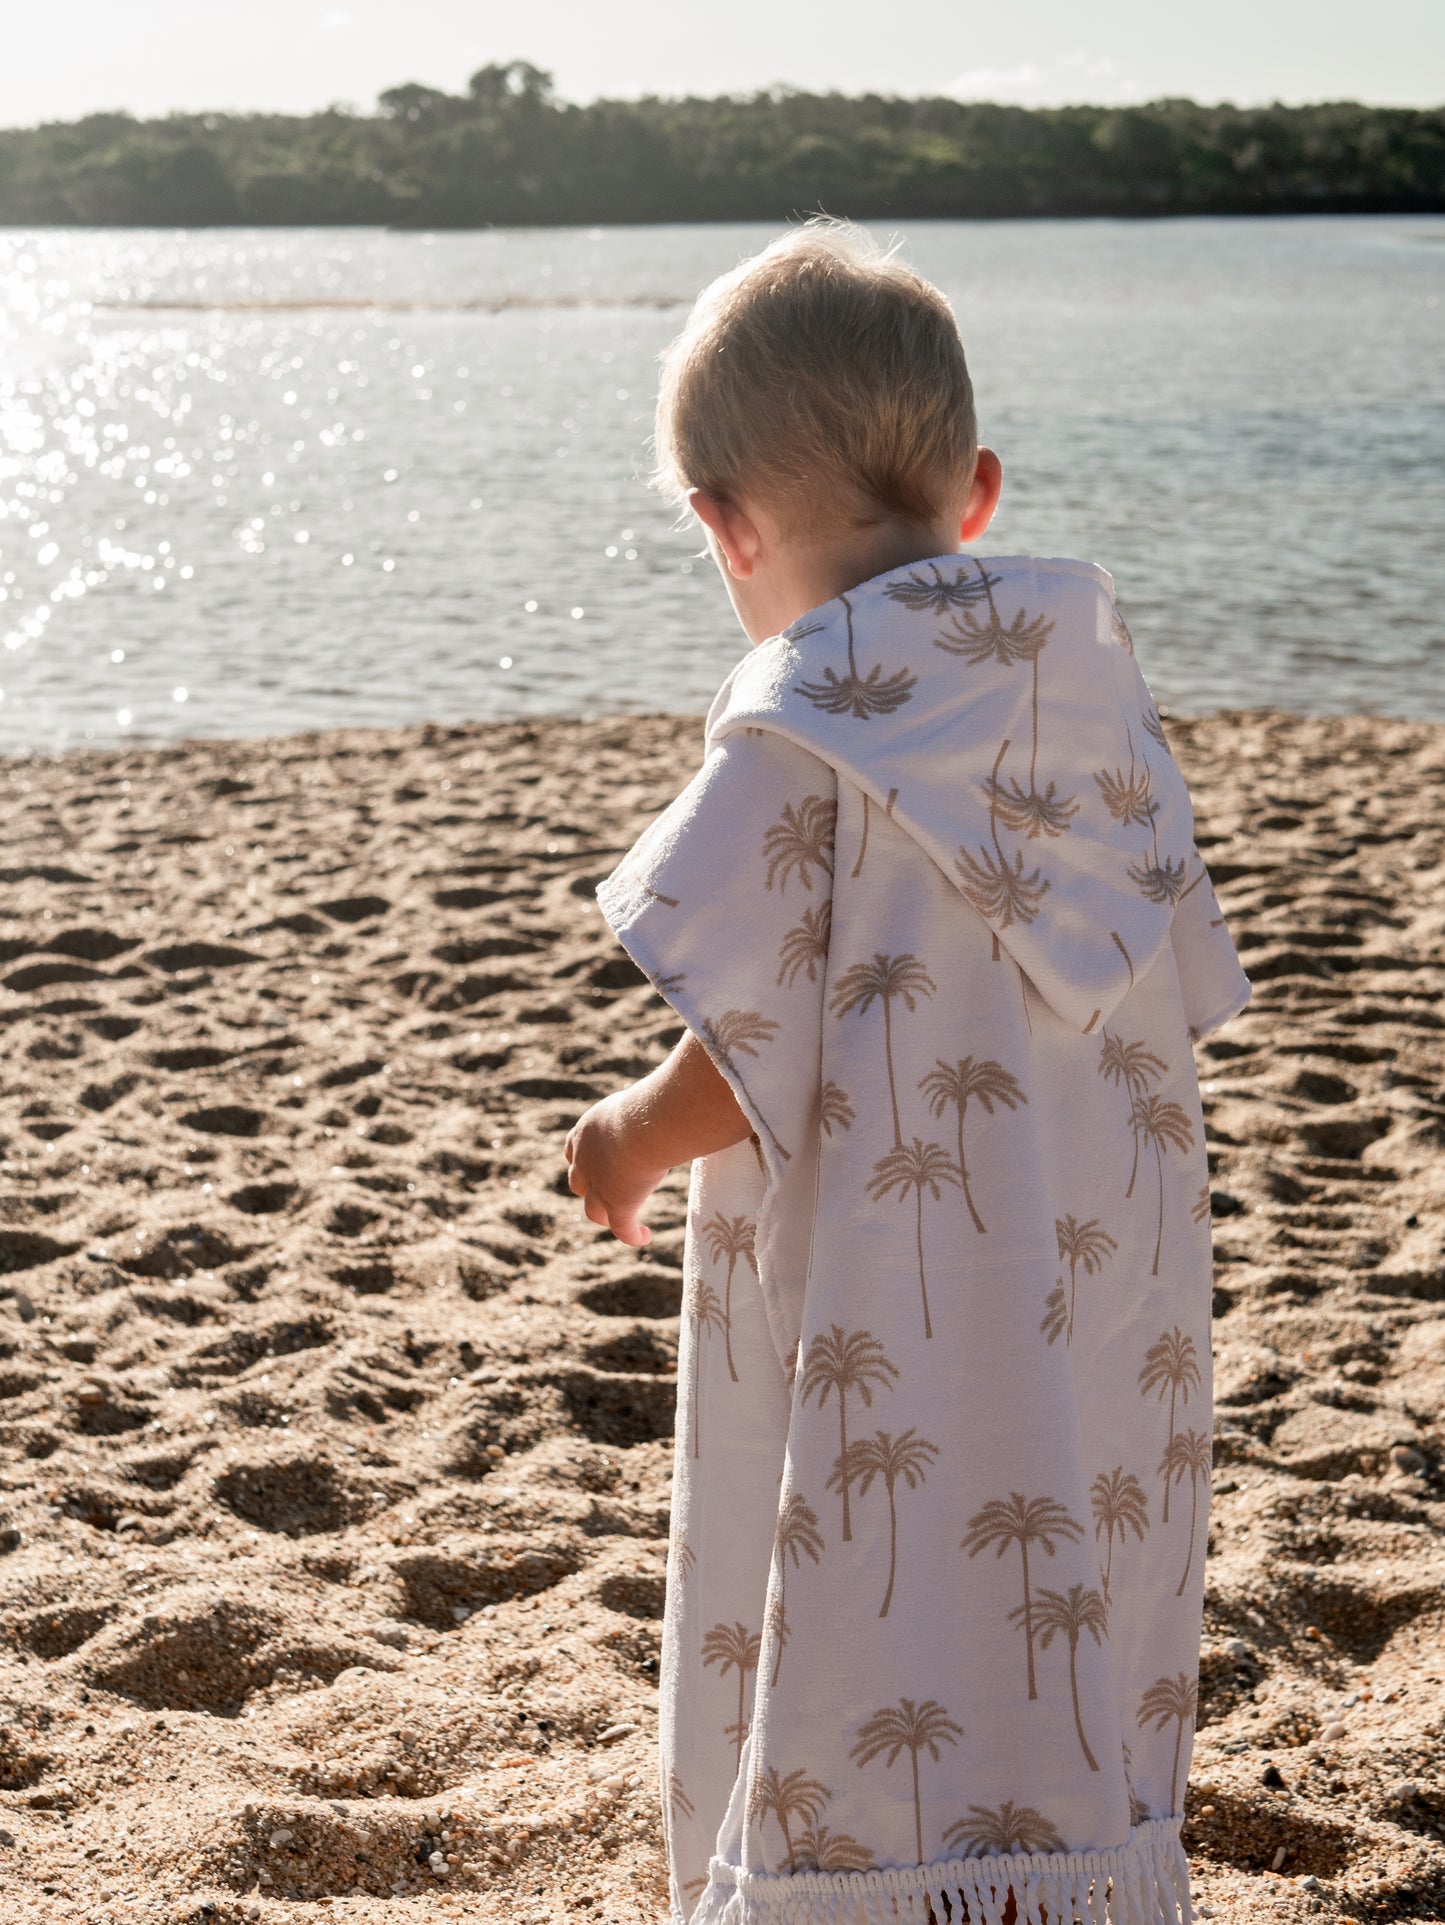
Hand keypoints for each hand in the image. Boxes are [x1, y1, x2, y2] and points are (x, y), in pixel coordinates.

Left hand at [564, 1089, 670, 1247]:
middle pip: (578, 1181)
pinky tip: (644, 1236)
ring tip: (621, 1220)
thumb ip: (647, 1105)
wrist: (643, 1125)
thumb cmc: (649, 1104)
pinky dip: (631, 1234)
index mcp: (586, 1131)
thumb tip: (672, 1098)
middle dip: (590, 1188)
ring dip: (605, 1215)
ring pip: (593, 1209)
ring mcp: (598, 1186)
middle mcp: (585, 1160)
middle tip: (609, 1190)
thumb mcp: (640, 1100)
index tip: (598, 1163)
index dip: (585, 1159)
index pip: (575, 1148)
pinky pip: (622, 1228)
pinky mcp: (618, 1205)